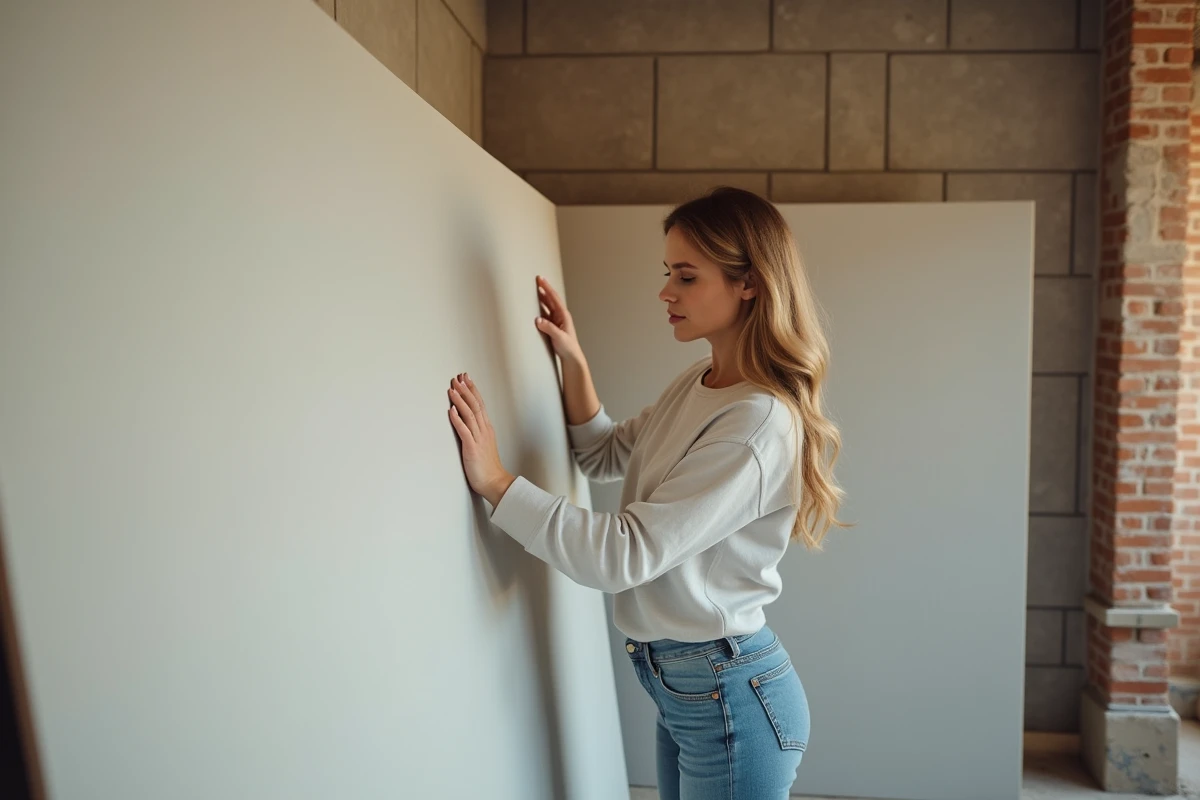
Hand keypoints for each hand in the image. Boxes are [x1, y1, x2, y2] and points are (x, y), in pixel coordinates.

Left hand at [447, 373, 514, 505]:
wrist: (495, 482)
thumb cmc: (488, 467)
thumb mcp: (484, 444)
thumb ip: (477, 432)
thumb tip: (467, 420)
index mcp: (487, 429)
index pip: (480, 404)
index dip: (473, 390)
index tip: (466, 378)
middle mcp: (484, 430)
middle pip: (475, 405)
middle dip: (466, 390)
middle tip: (458, 378)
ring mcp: (479, 438)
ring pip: (470, 414)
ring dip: (460, 400)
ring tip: (453, 389)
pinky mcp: (472, 448)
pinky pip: (464, 430)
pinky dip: (457, 419)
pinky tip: (450, 411)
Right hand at [534, 276, 583, 364]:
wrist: (571, 357)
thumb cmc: (568, 348)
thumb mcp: (559, 337)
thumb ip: (549, 328)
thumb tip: (538, 319)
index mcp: (564, 316)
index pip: (554, 298)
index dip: (547, 288)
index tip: (541, 279)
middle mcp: (561, 316)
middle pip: (551, 299)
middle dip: (545, 289)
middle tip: (538, 280)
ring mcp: (557, 321)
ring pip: (548, 305)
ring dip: (542, 297)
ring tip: (536, 289)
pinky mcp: (553, 326)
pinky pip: (545, 313)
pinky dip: (540, 307)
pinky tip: (536, 306)